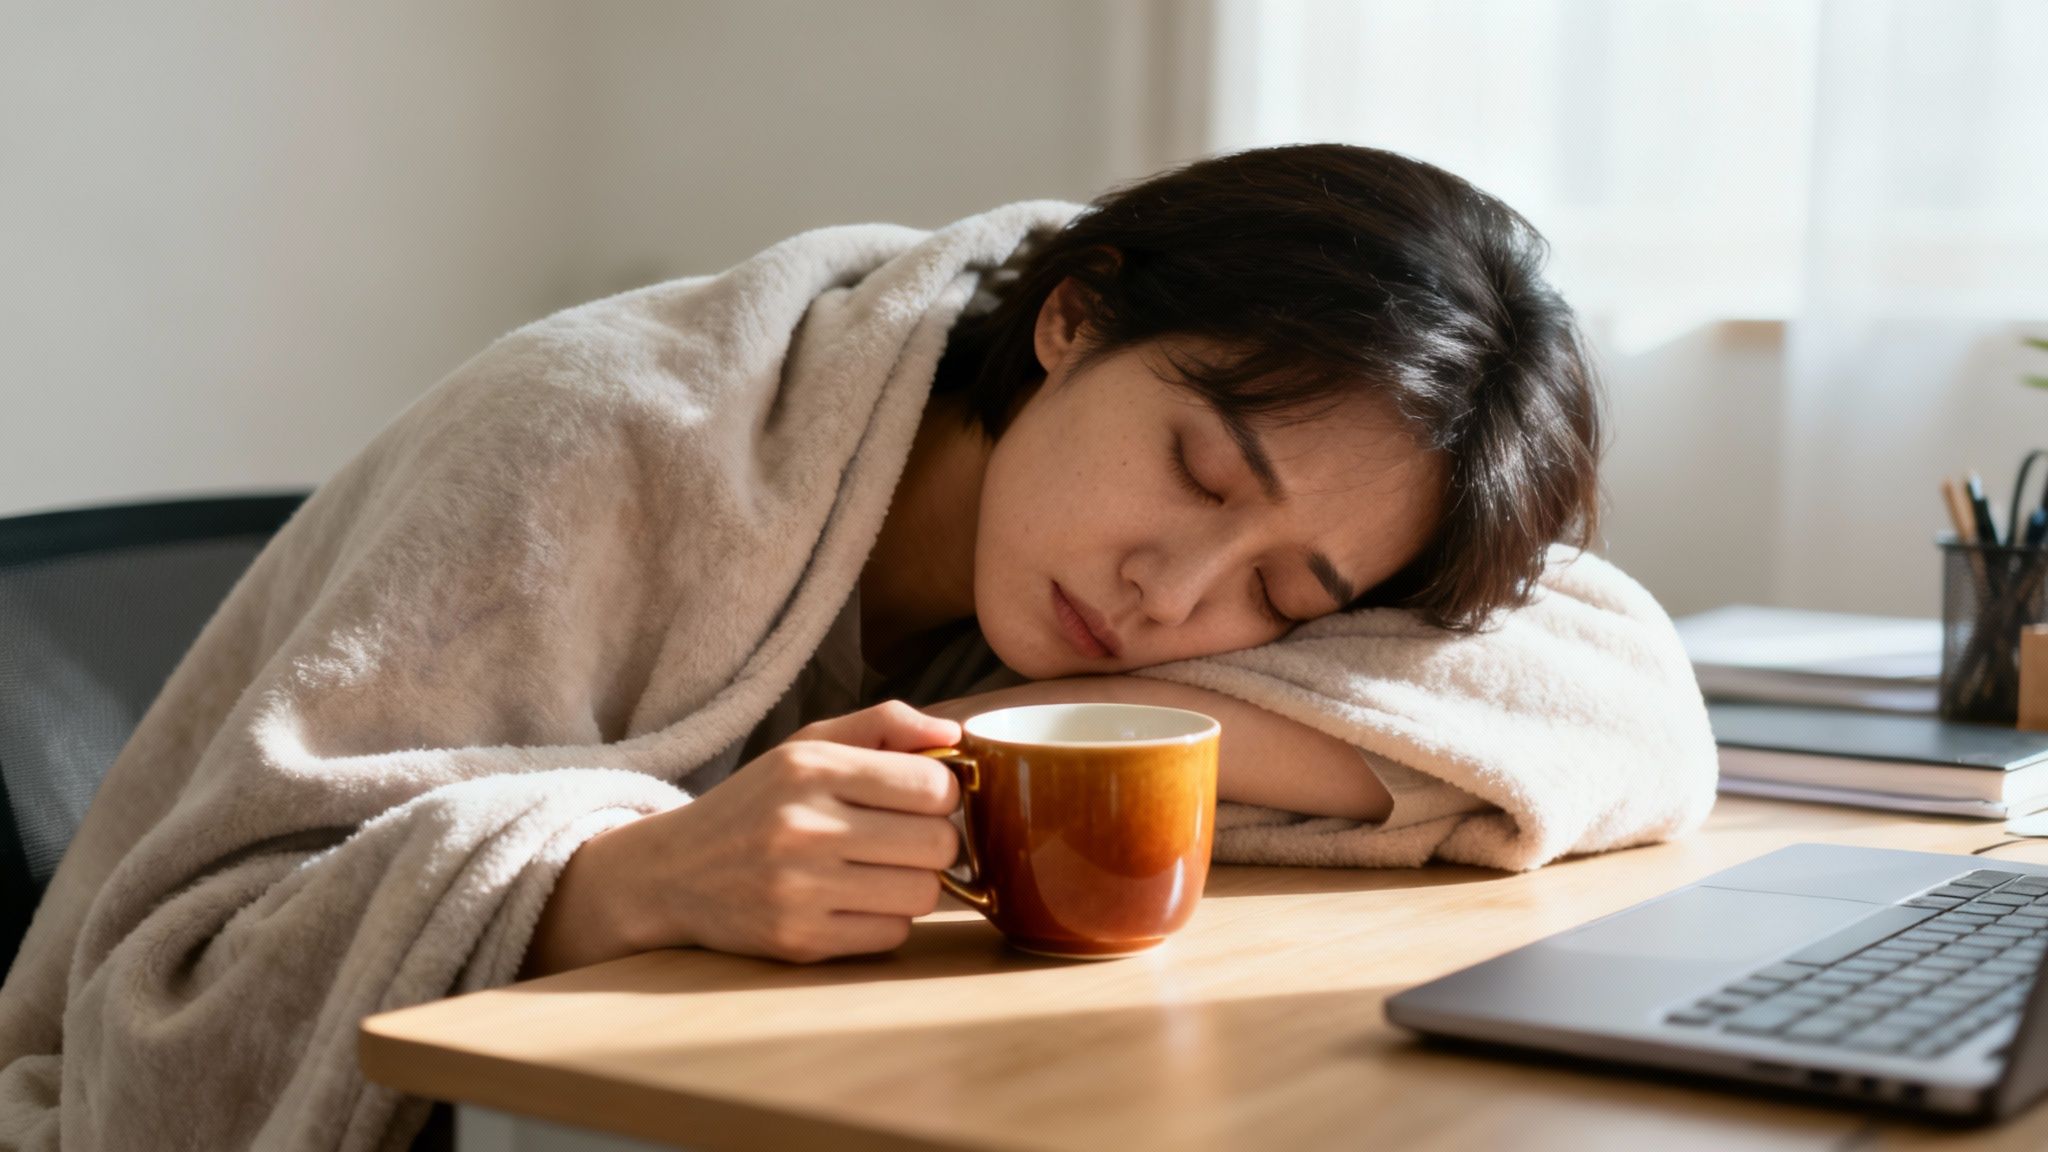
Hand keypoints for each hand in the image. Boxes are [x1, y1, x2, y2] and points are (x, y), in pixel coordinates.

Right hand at [523, 701, 963, 973]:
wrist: (673, 872)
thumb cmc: (759, 802)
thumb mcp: (808, 745)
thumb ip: (884, 724)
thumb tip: (957, 734)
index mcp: (811, 769)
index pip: (933, 786)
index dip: (942, 794)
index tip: (919, 800)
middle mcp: (804, 827)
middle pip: (939, 843)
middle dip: (935, 841)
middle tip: (905, 839)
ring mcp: (800, 889)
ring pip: (924, 893)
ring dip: (914, 883)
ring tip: (879, 871)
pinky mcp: (799, 940)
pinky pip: (892, 934)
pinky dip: (886, 920)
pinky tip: (855, 902)